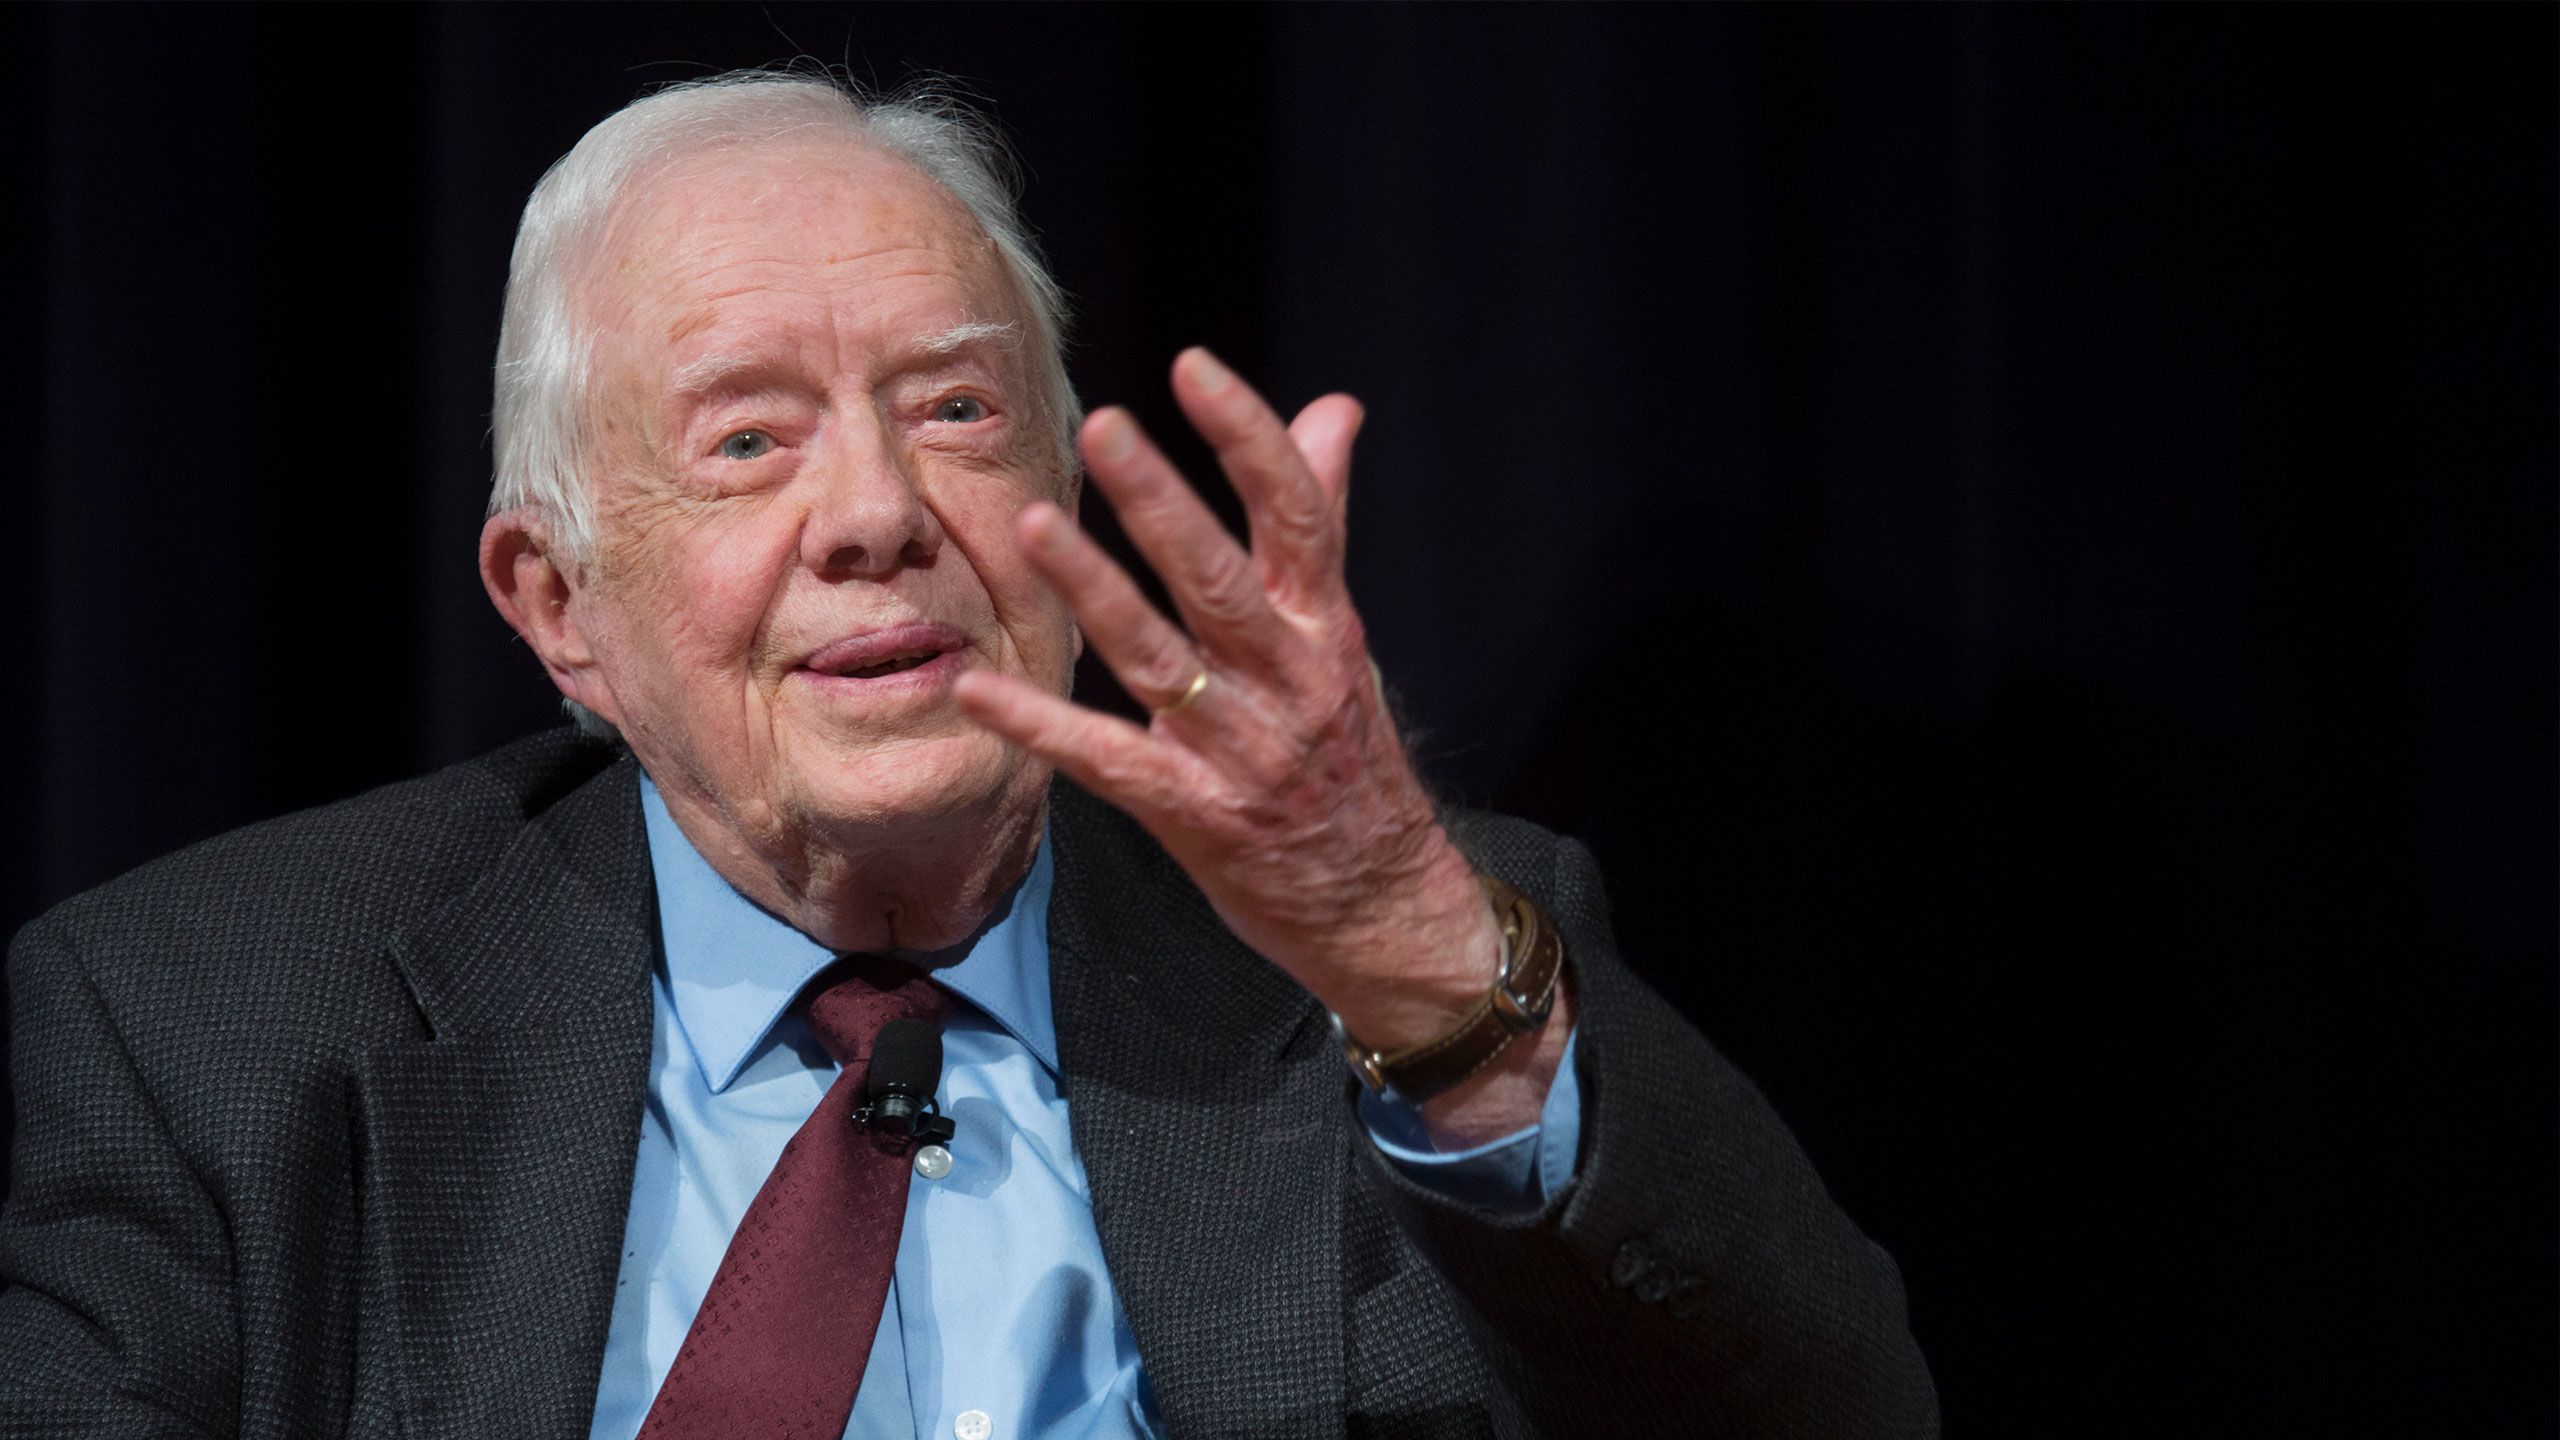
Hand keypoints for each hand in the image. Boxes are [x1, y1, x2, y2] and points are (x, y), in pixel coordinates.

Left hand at [952, 348, 1569, 1137]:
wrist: (1384, 906)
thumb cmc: (1350, 758)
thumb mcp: (1343, 634)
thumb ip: (1323, 520)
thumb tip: (1334, 408)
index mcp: (1325, 626)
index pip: (1297, 514)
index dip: (1249, 437)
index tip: (1192, 367)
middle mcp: (1289, 679)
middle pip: (1220, 576)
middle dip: (1162, 499)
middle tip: (1104, 426)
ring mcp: (1240, 751)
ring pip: (1158, 658)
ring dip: (1093, 589)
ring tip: (1034, 524)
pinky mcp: (1195, 816)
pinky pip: (1108, 762)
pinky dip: (1041, 726)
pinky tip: (977, 690)